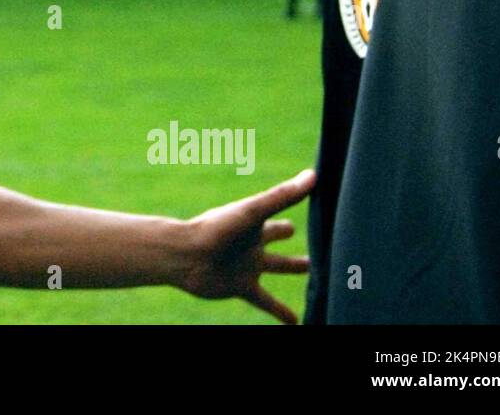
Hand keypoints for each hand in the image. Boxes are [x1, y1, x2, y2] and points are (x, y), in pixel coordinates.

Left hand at [176, 169, 314, 323]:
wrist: (186, 255)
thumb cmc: (217, 228)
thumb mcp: (253, 211)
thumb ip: (282, 196)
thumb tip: (313, 175)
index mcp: (254, 222)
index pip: (278, 210)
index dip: (292, 202)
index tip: (309, 194)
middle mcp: (252, 242)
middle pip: (275, 237)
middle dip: (286, 234)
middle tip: (307, 234)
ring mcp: (247, 265)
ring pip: (277, 267)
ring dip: (293, 269)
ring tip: (314, 274)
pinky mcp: (242, 287)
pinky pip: (267, 302)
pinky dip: (282, 313)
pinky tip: (296, 323)